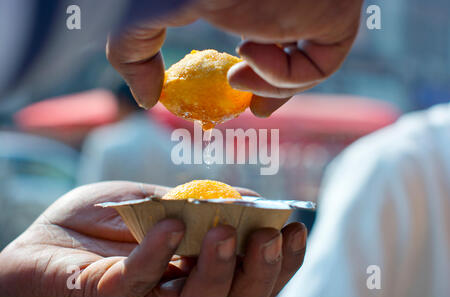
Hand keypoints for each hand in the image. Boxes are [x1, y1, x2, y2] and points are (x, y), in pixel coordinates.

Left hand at [0, 181, 306, 296]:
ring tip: (224, 231)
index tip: (296, 227)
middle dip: (257, 272)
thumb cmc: (104, 224)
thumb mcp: (159, 202)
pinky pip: (136, 283)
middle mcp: (178, 295)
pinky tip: (169, 224)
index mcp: (196, 272)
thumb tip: (251, 195)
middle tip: (267, 234)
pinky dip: (156, 254)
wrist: (43, 242)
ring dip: (214, 269)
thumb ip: (200, 203)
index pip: (248, 275)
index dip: (278, 260)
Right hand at [107, 0, 361, 117]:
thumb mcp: (140, 15)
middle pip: (288, 55)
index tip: (230, 89)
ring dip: (271, 84)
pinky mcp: (335, 16)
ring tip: (235, 74)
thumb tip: (145, 99)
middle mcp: (282, 3)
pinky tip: (250, 54)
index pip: (257, 38)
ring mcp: (310, 9)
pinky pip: (322, 64)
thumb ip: (132, 54)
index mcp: (246, 0)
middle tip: (249, 107)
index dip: (247, 71)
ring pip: (306, 66)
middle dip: (269, 85)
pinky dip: (287, 77)